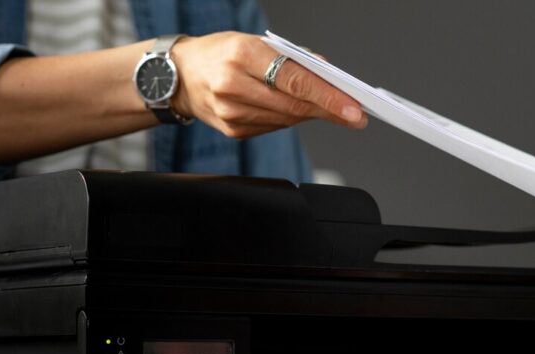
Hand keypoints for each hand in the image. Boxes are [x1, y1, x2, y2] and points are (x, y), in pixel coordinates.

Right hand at [171, 32, 367, 138]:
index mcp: (240, 54)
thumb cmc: (221, 53)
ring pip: (286, 120)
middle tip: (355, 115)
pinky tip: (298, 111)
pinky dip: (290, 119)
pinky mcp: (233, 130)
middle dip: (329, 111)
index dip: (327, 97)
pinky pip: (273, 127)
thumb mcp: (253, 42)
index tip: (353, 109)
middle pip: (293, 105)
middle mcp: (232, 85)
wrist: (179, 76)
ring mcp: (231, 112)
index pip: (294, 80)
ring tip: (333, 111)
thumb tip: (329, 77)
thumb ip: (291, 58)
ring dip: (312, 115)